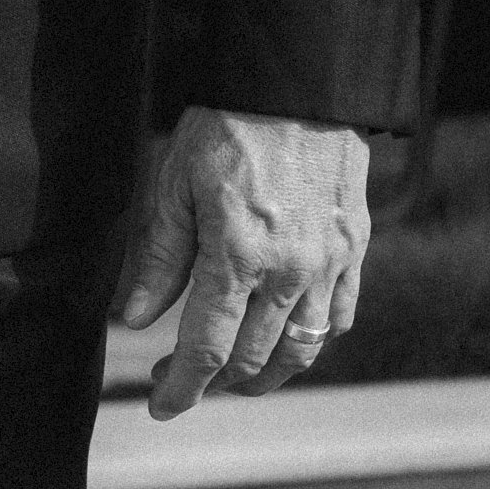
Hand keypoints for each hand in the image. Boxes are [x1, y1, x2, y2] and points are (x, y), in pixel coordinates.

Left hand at [113, 106, 368, 418]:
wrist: (298, 84)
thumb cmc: (227, 127)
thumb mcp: (175, 185)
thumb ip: (160, 259)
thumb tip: (134, 320)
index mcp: (237, 256)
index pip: (207, 350)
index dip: (181, 388)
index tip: (161, 405)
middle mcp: (289, 271)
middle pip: (253, 360)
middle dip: (213, 381)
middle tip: (181, 375)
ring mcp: (329, 263)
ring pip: (301, 350)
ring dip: (265, 375)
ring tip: (235, 375)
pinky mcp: (355, 247)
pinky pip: (339, 316)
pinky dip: (313, 339)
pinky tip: (287, 336)